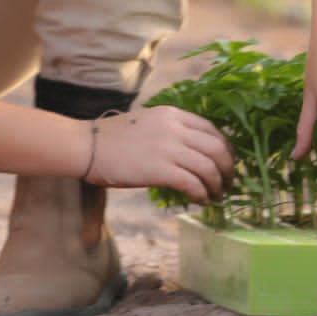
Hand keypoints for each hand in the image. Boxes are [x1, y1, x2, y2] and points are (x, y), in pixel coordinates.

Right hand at [82, 104, 235, 202]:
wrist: (87, 146)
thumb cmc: (112, 137)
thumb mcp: (148, 122)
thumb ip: (171, 130)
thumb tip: (192, 151)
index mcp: (173, 114)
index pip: (212, 130)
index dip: (225, 148)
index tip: (227, 162)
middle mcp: (175, 128)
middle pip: (217, 148)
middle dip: (228, 168)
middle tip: (229, 183)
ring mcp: (169, 148)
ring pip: (209, 167)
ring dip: (218, 185)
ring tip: (217, 196)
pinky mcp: (160, 170)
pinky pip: (193, 183)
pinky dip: (202, 194)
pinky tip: (201, 201)